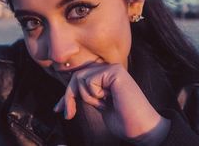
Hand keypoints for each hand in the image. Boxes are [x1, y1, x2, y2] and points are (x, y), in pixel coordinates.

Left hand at [53, 63, 169, 142]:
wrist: (140, 129)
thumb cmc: (123, 121)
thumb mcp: (98, 104)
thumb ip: (87, 94)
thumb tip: (67, 94)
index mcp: (106, 76)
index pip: (80, 79)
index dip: (67, 94)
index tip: (58, 109)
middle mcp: (109, 69)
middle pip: (76, 76)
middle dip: (69, 96)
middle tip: (68, 114)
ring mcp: (112, 68)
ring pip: (80, 78)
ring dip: (86, 97)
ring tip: (103, 104)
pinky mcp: (115, 71)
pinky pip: (89, 81)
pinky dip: (94, 95)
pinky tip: (109, 99)